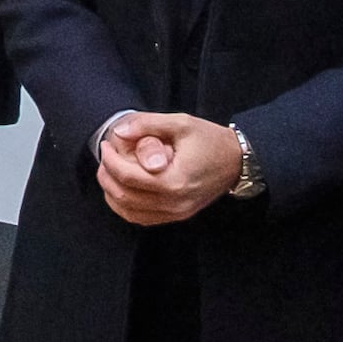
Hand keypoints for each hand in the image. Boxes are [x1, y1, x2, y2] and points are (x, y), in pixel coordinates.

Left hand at [92, 113, 247, 225]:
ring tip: (110, 171)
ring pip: (129, 212)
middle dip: (107, 176)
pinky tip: (121, 189)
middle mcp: (174, 203)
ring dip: (112, 192)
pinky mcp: (177, 216)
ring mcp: (176, 213)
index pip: (128, 177)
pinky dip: (125, 206)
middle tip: (105, 157)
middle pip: (124, 196)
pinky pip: (142, 218)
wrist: (236, 161)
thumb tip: (119, 132)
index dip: (110, 160)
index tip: (107, 145)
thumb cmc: (210, 141)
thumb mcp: (180, 123)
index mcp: (175, 180)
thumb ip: (147, 124)